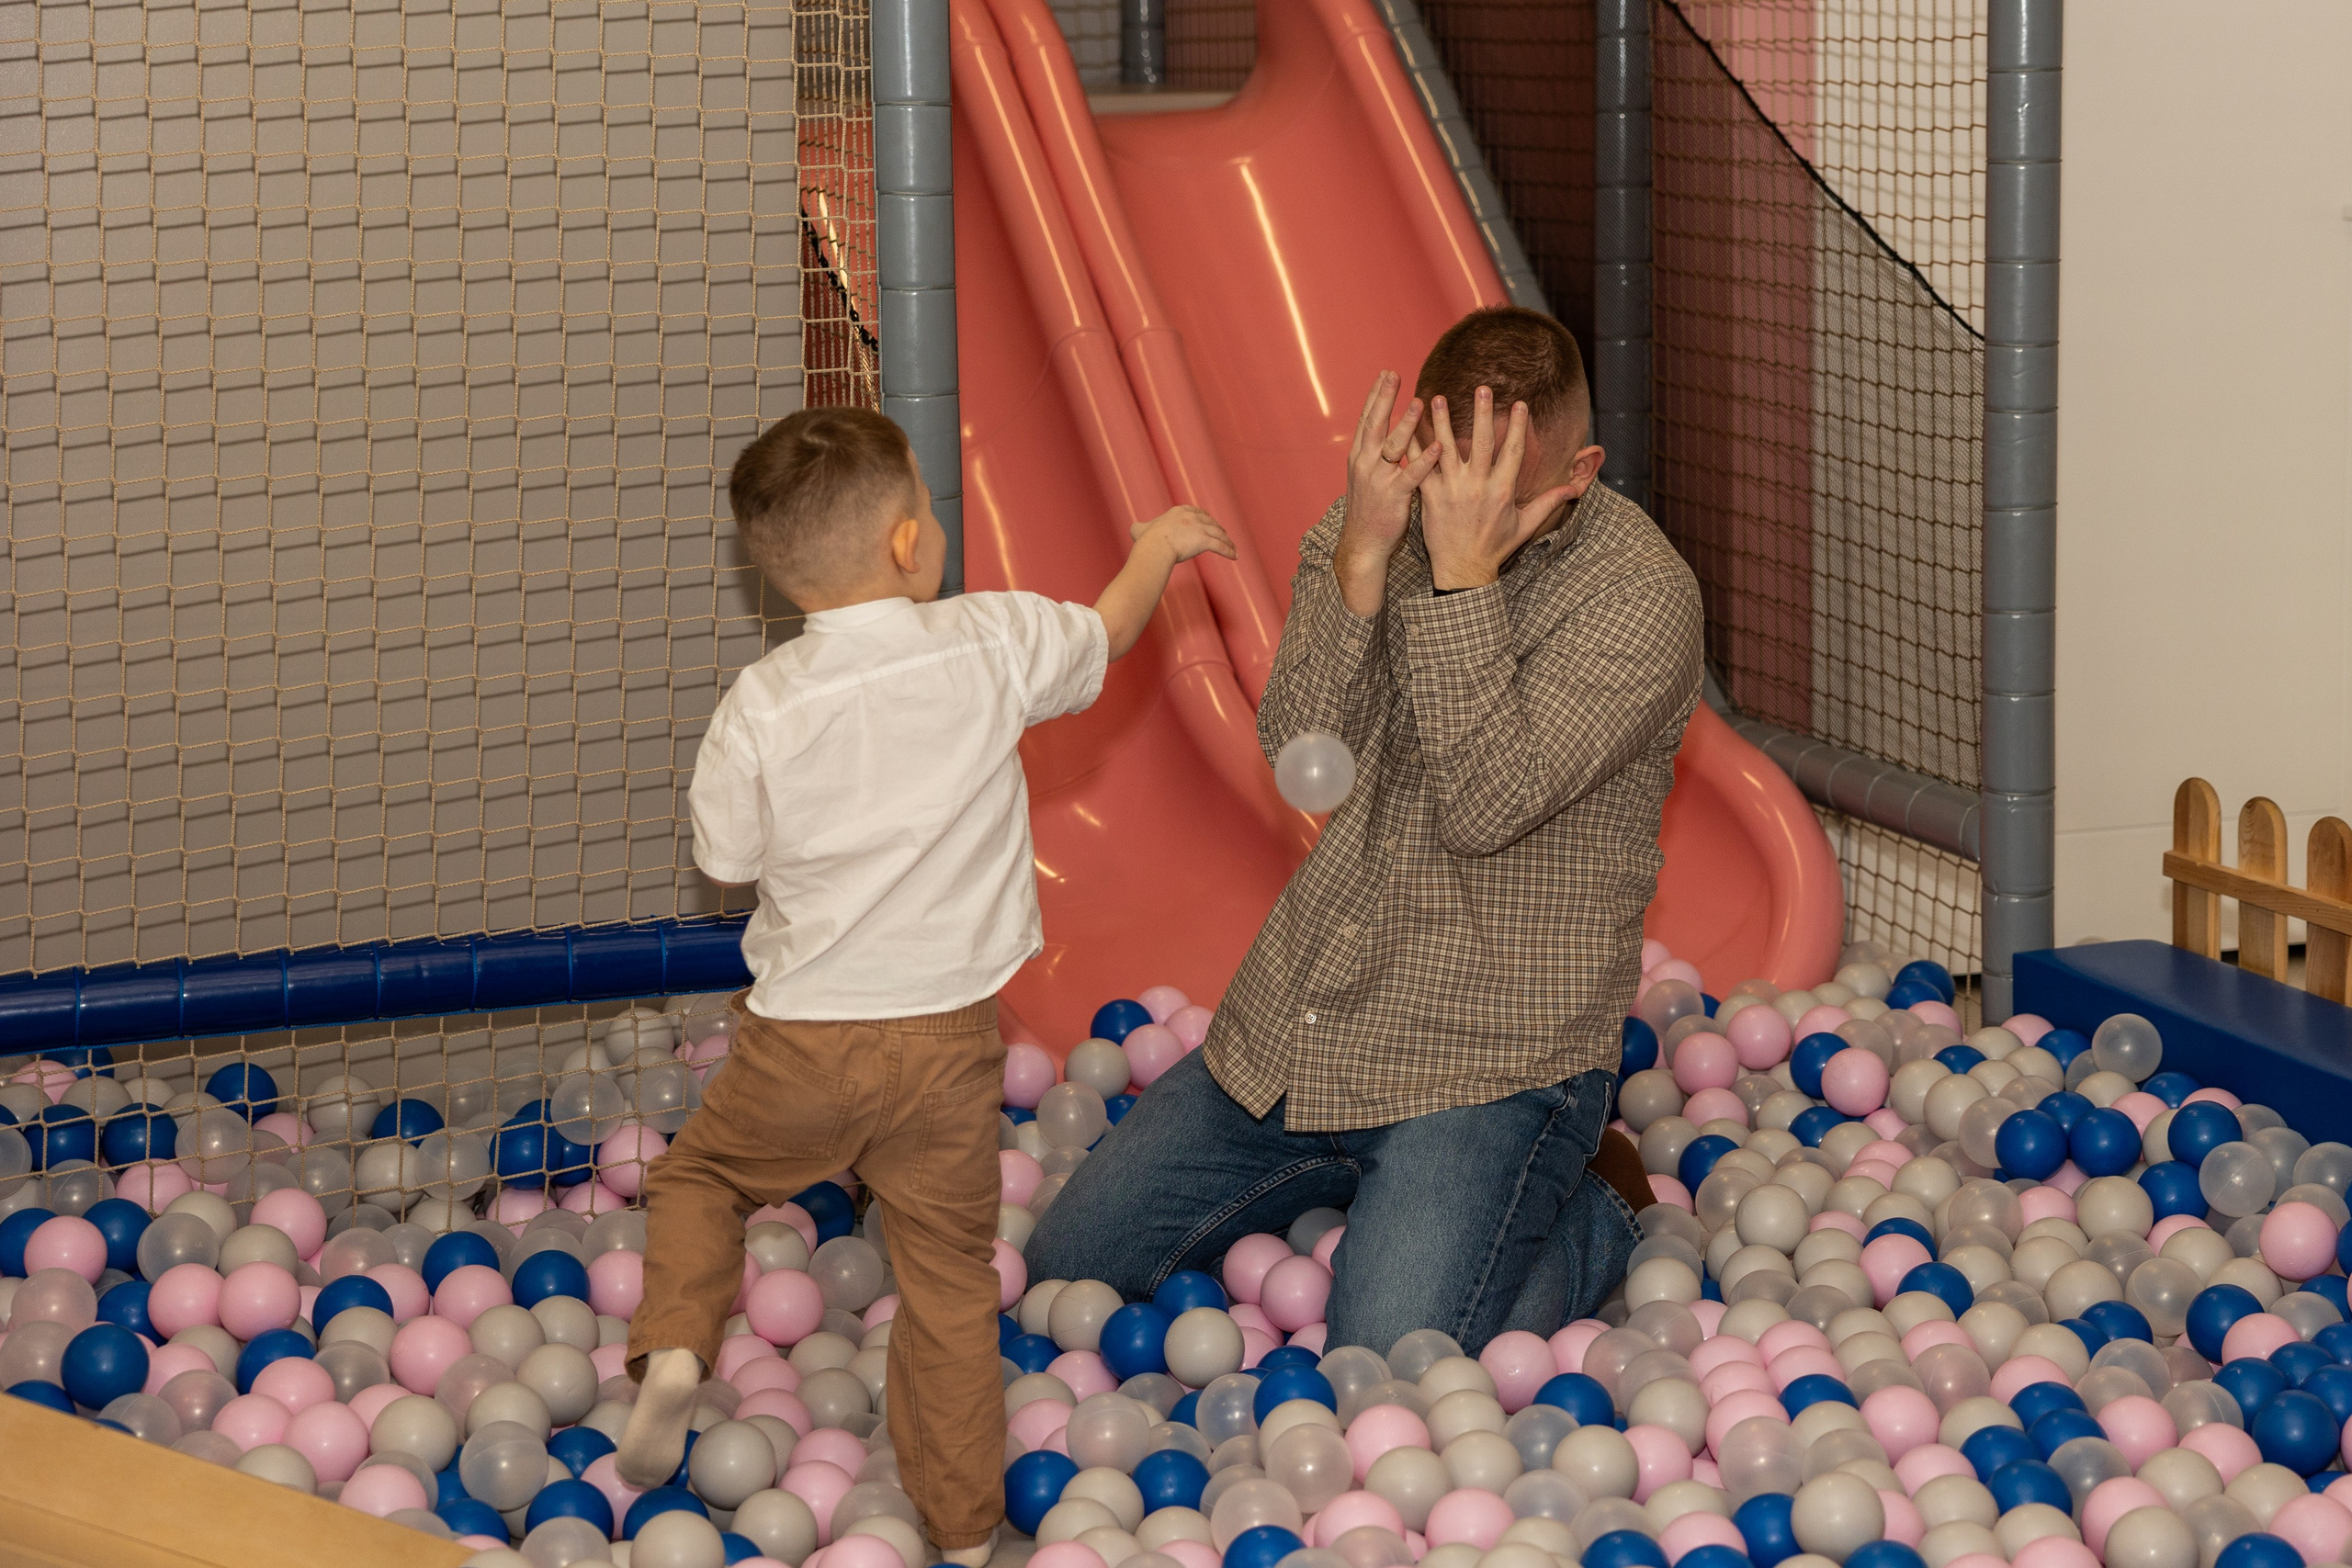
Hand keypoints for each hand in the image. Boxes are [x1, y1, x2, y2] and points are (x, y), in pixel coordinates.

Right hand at [1131, 504, 1237, 564]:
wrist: (1154, 547)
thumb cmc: (1146, 541)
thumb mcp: (1139, 529)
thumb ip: (1139, 527)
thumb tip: (1134, 528)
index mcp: (1178, 512)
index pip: (1196, 512)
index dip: (1204, 517)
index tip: (1208, 521)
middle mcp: (1191, 517)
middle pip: (1210, 522)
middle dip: (1218, 528)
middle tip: (1224, 535)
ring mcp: (1199, 528)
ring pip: (1218, 534)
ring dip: (1227, 541)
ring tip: (1233, 548)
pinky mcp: (1204, 540)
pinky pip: (1220, 546)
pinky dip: (1229, 551)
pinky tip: (1235, 556)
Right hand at [1335, 372, 1441, 615]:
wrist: (1363, 543)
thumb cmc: (1372, 509)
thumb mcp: (1369, 476)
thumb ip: (1379, 453)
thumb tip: (1394, 432)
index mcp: (1360, 456)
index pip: (1367, 419)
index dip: (1376, 395)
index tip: (1386, 373)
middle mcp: (1365, 463)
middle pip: (1374, 424)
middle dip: (1384, 398)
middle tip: (1394, 374)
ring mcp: (1378, 479)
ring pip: (1392, 445)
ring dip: (1406, 423)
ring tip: (1419, 401)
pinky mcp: (1393, 496)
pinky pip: (1412, 475)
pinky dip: (1425, 460)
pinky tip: (1439, 447)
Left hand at [1417, 388, 1577, 589]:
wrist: (1463, 570)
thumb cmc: (1494, 548)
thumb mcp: (1525, 526)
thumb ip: (1548, 502)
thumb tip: (1575, 488)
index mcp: (1502, 490)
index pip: (1513, 451)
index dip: (1518, 426)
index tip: (1520, 403)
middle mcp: (1477, 486)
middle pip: (1481, 442)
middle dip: (1484, 413)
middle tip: (1483, 388)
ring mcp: (1451, 490)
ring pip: (1446, 449)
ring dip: (1442, 421)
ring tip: (1438, 397)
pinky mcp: (1429, 497)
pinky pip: (1421, 467)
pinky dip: (1415, 447)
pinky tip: (1409, 427)